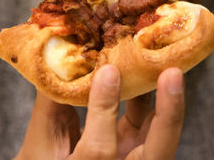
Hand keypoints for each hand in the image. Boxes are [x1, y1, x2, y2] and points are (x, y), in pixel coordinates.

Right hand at [15, 65, 184, 159]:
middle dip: (169, 113)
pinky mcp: (137, 149)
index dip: (103, 109)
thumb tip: (58, 63)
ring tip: (162, 63)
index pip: (99, 149)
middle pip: (156, 152)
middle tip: (172, 73)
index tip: (107, 71)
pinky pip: (150, 124)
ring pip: (161, 137)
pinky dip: (150, 98)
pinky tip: (142, 74)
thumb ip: (50, 107)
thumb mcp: (41, 142)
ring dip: (165, 99)